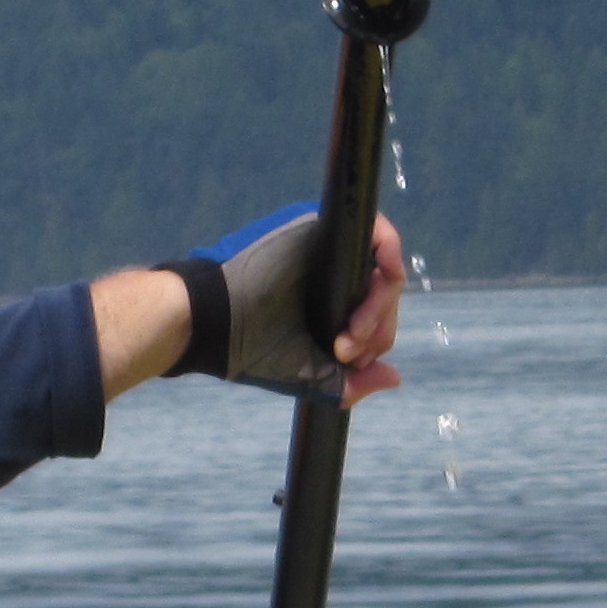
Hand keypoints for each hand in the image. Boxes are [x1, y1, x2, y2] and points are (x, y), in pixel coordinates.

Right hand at [97, 205, 406, 402]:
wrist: (212, 320)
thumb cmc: (249, 347)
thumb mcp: (309, 373)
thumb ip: (351, 380)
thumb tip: (394, 377)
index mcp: (326, 303)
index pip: (374, 317)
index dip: (373, 339)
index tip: (350, 362)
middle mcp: (331, 273)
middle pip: (382, 296)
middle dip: (373, 332)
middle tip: (345, 351)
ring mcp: (329, 249)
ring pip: (382, 272)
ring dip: (375, 308)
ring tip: (347, 337)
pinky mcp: (324, 227)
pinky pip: (378, 235)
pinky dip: (389, 256)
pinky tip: (380, 284)